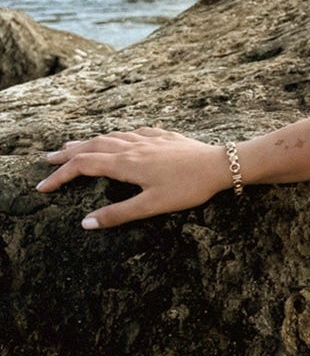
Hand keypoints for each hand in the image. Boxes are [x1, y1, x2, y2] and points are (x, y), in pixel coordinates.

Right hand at [35, 124, 234, 228]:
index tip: (43, 186)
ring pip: (111, 136)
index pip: (83, 166)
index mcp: (126, 163)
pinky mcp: (164, 137)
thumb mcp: (151, 206)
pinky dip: (118, 135)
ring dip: (89, 142)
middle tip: (48, 159)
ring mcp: (149, 139)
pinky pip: (133, 132)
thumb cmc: (188, 187)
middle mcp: (133, 146)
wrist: (221, 164)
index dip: (60, 175)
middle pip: (92, 146)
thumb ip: (118, 214)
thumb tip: (86, 223)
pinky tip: (122, 136)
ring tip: (75, 146)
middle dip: (67, 154)